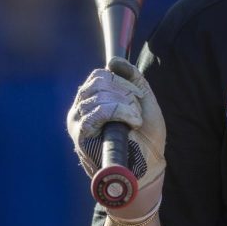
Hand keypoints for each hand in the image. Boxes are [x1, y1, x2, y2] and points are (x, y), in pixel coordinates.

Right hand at [68, 57, 166, 192]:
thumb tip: (113, 60)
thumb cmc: (146, 135)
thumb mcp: (142, 99)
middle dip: (125, 93)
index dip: (122, 82)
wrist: (148, 165)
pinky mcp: (81, 135)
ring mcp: (78, 122)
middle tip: (136, 112)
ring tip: (135, 121)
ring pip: (99, 94)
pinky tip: (132, 123)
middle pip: (98, 82)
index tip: (137, 98)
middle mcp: (80, 110)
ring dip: (125, 104)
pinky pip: (99, 110)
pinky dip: (121, 112)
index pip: (99, 75)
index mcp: (92, 101)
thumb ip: (131, 77)